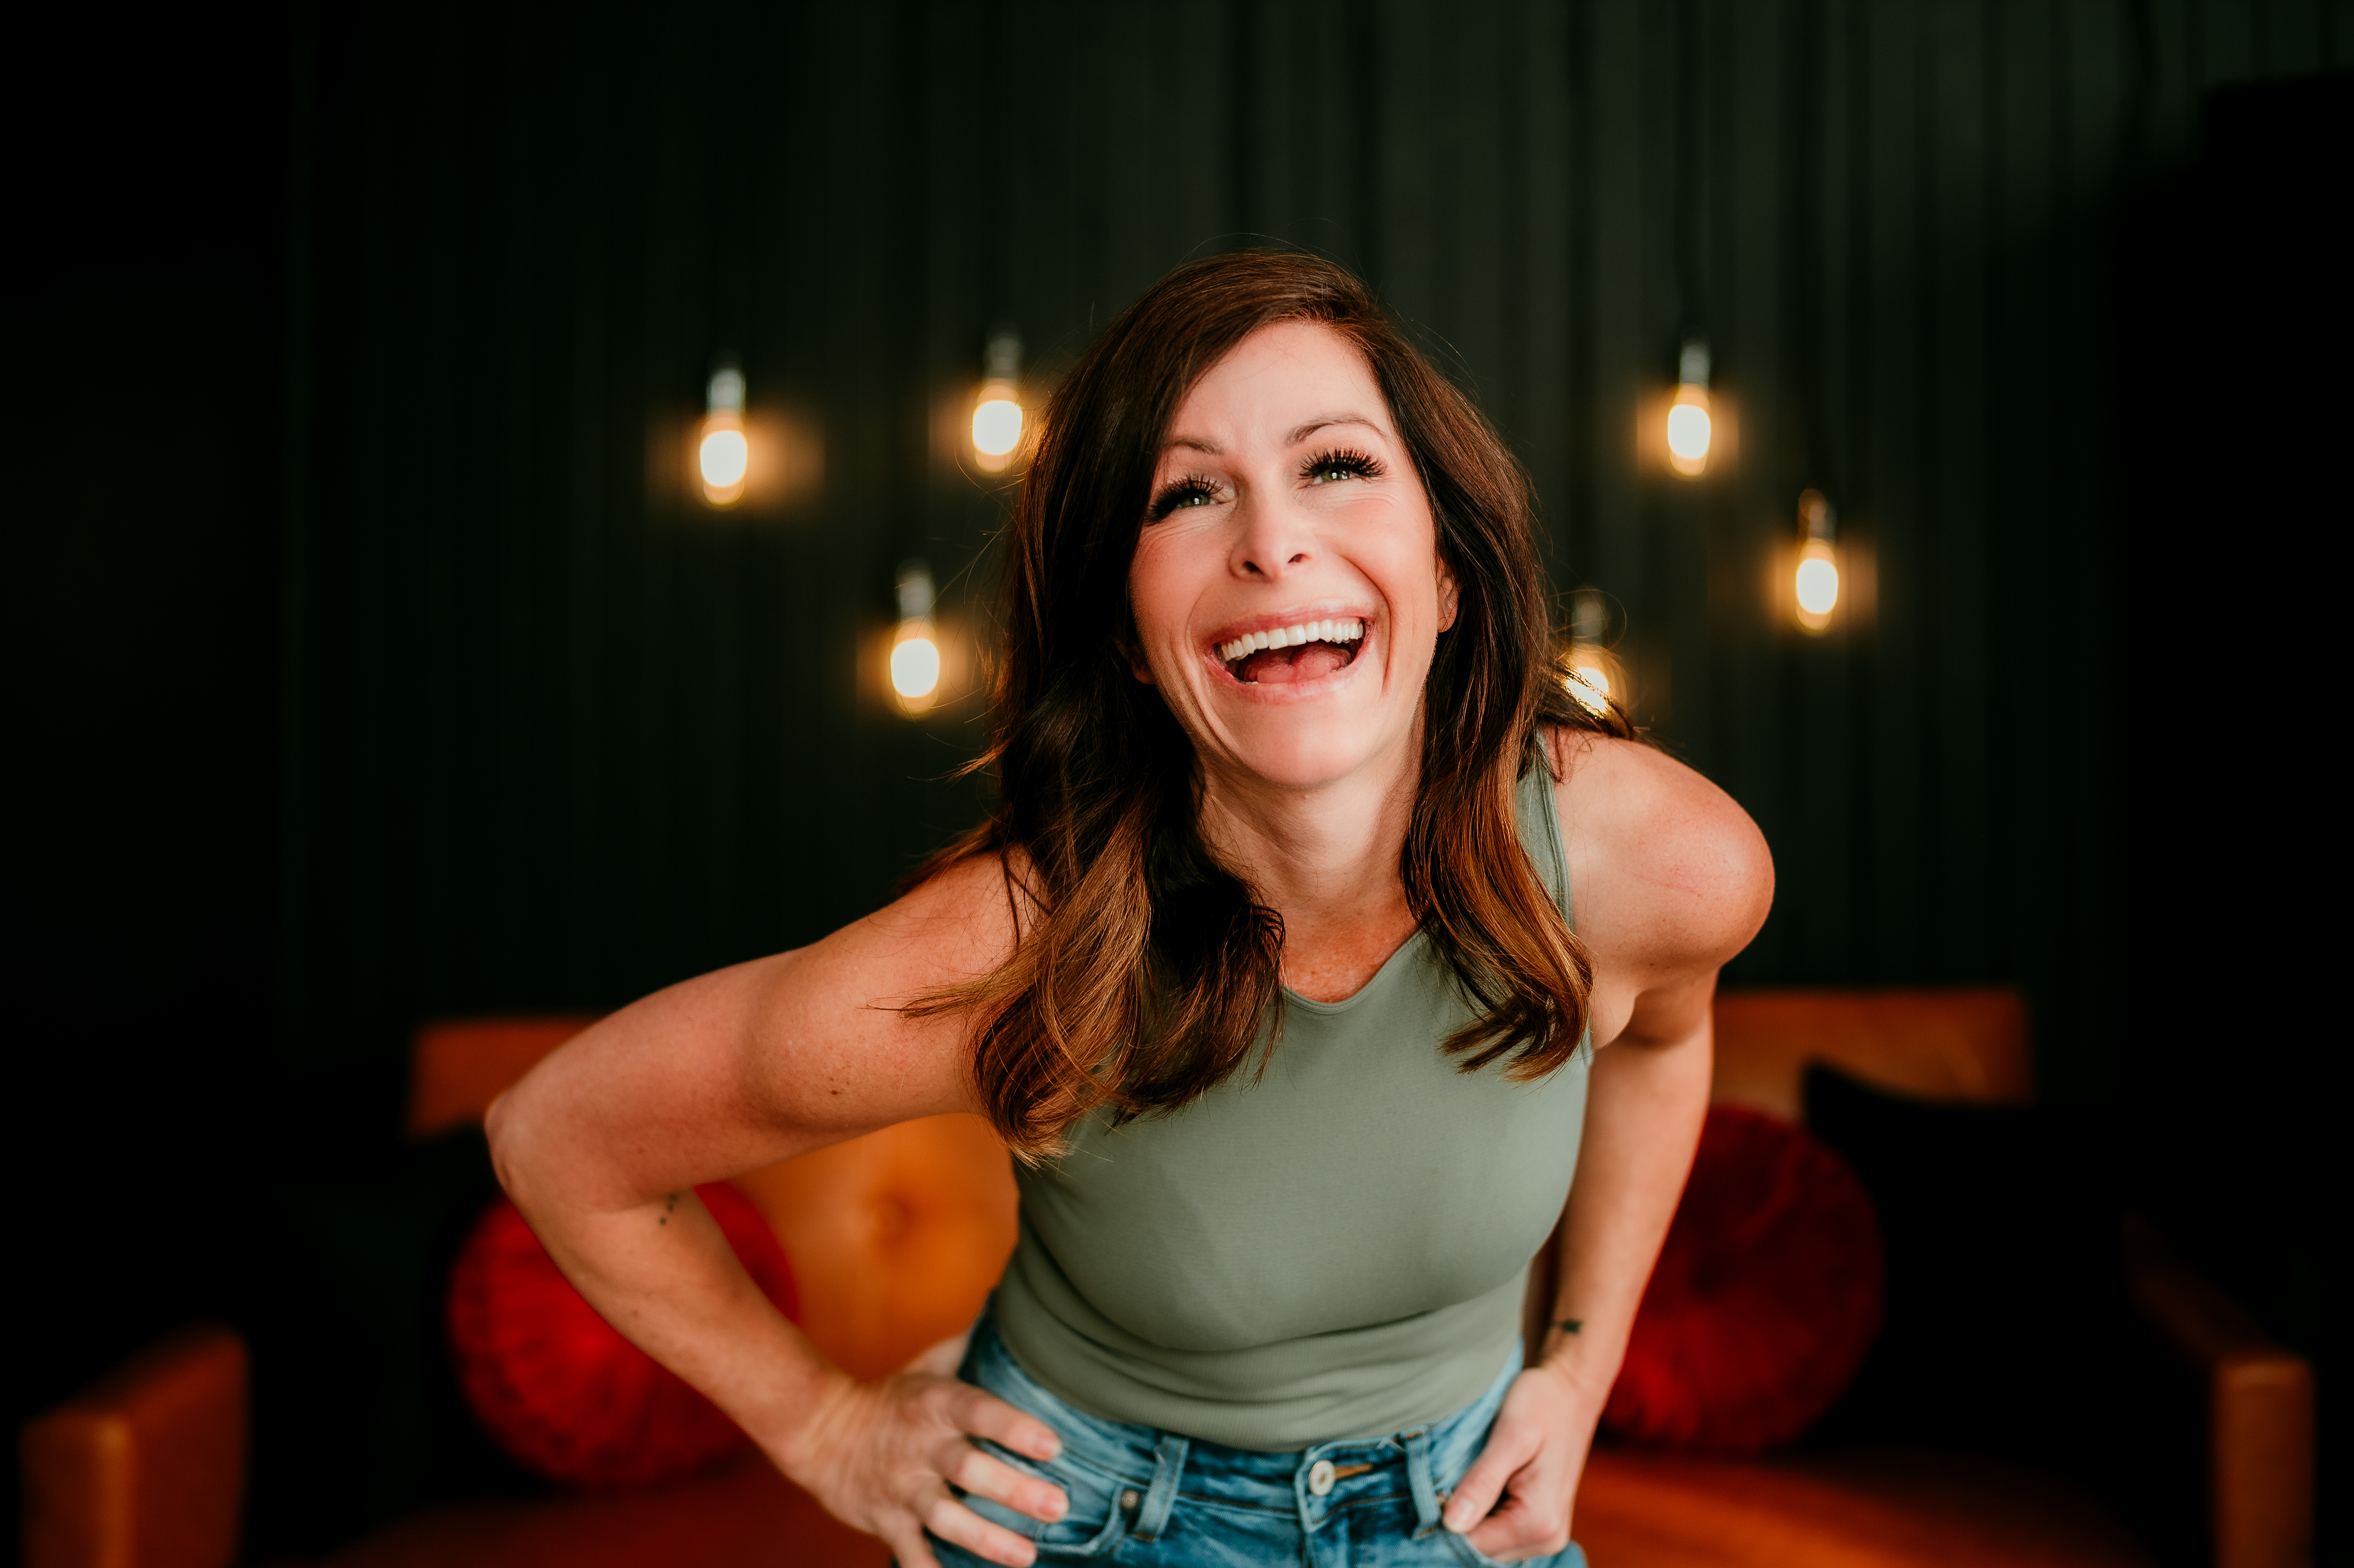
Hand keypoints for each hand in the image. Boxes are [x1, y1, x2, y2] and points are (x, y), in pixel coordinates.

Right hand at [776, 1337, 1070, 1567]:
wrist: (819, 1430)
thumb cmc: (890, 1397)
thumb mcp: (927, 1365)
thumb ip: (970, 1346)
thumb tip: (1014, 1311)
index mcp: (934, 1404)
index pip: (979, 1411)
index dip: (1014, 1427)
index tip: (1054, 1444)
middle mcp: (920, 1447)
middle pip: (969, 1469)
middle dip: (1013, 1490)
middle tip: (1058, 1505)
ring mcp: (901, 1488)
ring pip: (945, 1516)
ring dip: (986, 1539)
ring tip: (1027, 1555)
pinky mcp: (885, 1521)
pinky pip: (909, 1554)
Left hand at [1441, 1361, 1602, 1562]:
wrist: (1569, 1389)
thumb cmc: (1542, 1403)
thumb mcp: (1510, 1436)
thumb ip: (1483, 1481)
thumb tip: (1451, 1524)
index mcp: (1540, 1521)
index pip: (1474, 1546)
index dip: (1442, 1525)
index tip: (1424, 1492)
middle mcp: (1548, 1538)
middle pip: (1481, 1551)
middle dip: (1455, 1523)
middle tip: (1438, 1481)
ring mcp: (1547, 1534)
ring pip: (1488, 1545)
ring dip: (1467, 1518)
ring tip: (1458, 1478)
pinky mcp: (1541, 1523)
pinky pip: (1499, 1533)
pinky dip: (1481, 1513)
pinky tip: (1474, 1483)